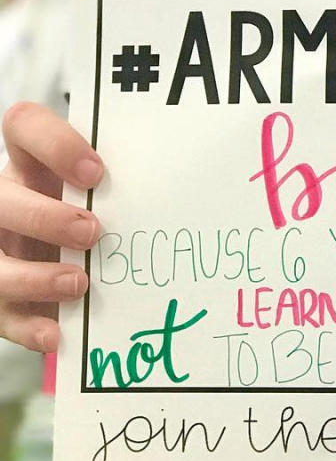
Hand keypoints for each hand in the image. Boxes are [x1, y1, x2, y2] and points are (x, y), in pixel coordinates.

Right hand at [0, 102, 102, 352]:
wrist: (65, 256)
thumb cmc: (98, 211)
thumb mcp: (107, 191)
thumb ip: (127, 183)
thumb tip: (191, 184)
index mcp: (32, 164)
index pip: (24, 127)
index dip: (53, 143)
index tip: (95, 171)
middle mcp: (7, 201)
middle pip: (0, 200)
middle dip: (44, 217)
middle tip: (92, 231)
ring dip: (33, 275)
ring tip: (79, 282)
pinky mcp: (1, 295)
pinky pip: (1, 314)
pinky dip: (30, 326)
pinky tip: (59, 333)